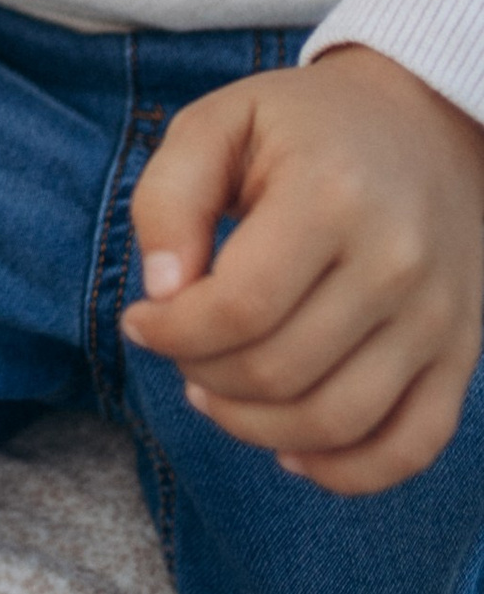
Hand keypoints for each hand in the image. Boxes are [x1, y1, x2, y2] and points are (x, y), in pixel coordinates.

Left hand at [124, 46, 483, 491]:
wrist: (426, 121)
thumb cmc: (303, 126)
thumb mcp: (219, 123)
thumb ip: (169, 200)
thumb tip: (162, 295)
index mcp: (333, 196)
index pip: (240, 307)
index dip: (172, 332)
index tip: (142, 321)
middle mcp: (398, 262)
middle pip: (280, 370)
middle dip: (202, 374)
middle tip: (180, 348)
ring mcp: (439, 316)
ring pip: (335, 420)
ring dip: (253, 427)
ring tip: (215, 391)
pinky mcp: (461, 354)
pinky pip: (411, 446)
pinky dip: (346, 471)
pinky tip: (290, 451)